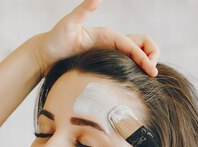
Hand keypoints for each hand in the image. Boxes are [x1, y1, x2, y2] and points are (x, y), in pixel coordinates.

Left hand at [32, 0, 158, 76]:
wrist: (45, 53)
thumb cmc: (55, 39)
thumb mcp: (68, 24)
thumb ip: (83, 11)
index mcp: (107, 35)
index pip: (132, 46)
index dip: (143, 57)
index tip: (151, 71)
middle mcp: (110, 42)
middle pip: (140, 47)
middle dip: (149, 58)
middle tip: (152, 74)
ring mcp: (108, 52)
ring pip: (134, 57)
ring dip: (143, 65)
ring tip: (147, 79)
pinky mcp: (103, 62)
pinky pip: (124, 66)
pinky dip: (132, 71)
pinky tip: (132, 83)